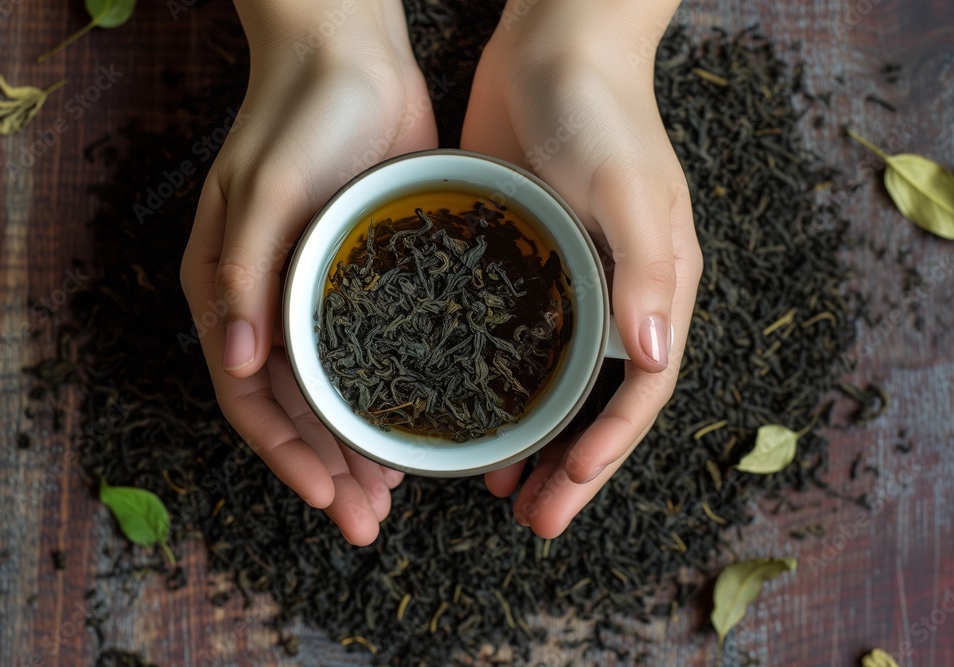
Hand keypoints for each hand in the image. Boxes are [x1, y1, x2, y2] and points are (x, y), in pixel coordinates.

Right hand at [181, 0, 437, 544]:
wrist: (352, 56)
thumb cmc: (299, 116)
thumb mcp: (264, 189)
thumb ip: (245, 272)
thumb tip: (240, 359)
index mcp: (231, 289)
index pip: (252, 395)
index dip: (288, 455)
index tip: (328, 497)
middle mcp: (271, 303)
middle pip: (295, 409)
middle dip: (329, 469)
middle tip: (369, 519)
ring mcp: (319, 293)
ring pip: (335, 392)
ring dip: (358, 445)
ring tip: (395, 492)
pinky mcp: (366, 276)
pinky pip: (373, 352)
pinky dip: (388, 395)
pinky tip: (416, 422)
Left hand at [461, 0, 702, 537]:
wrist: (553, 45)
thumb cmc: (601, 110)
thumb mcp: (627, 186)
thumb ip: (644, 270)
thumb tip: (655, 357)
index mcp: (654, 287)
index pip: (640, 391)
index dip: (606, 448)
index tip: (563, 491)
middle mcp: (614, 295)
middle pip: (596, 403)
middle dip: (569, 468)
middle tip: (532, 520)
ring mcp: (565, 282)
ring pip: (552, 383)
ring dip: (531, 439)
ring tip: (498, 489)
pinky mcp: (518, 262)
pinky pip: (509, 341)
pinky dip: (493, 385)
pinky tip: (464, 411)